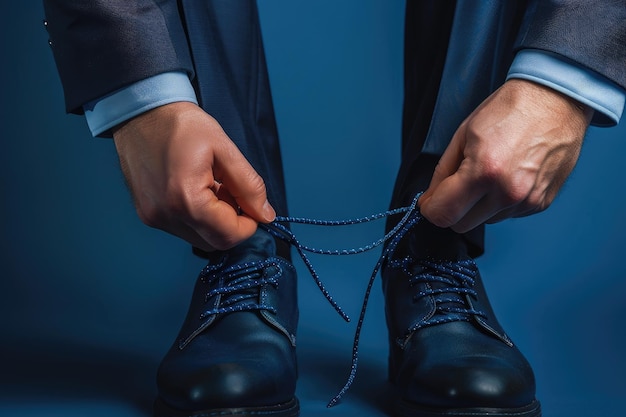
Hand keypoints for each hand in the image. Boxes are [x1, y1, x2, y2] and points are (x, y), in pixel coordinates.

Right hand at [112, 102, 275, 250]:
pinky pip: (183, 229)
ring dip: (215, 221)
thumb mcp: (225, 149)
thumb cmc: (182, 125)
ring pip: (199, 238)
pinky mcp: (148, 215)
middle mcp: (166, 215)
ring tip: (212, 187)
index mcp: (186, 199)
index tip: (253, 205)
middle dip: (232, 224)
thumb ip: (249, 186)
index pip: (229, 235)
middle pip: (214, 243)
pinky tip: (197, 191)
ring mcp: (153, 218)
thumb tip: (265, 215)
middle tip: (232, 192)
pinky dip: (198, 218)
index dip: (249, 224)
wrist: (142, 112)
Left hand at [419, 79, 592, 232]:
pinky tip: (508, 175)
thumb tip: (431, 198)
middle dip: (452, 209)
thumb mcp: (463, 134)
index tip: (428, 202)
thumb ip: (442, 172)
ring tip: (490, 172)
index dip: (430, 209)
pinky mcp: (541, 203)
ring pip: (486, 221)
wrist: (555, 99)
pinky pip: (508, 214)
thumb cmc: (510, 110)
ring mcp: (527, 201)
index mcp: (483, 171)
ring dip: (479, 205)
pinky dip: (501, 202)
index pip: (443, 214)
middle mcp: (507, 192)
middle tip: (455, 186)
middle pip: (462, 224)